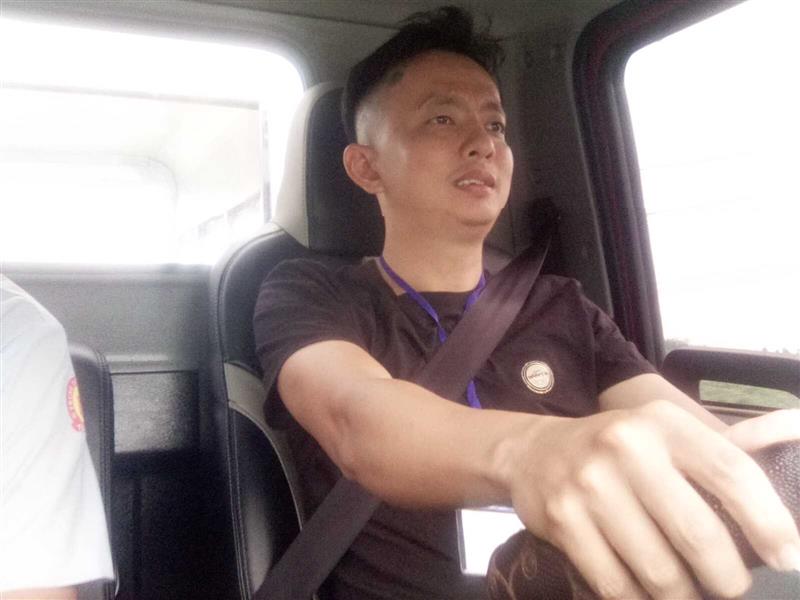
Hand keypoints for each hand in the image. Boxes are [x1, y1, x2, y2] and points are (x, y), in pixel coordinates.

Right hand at [503, 400, 799, 598]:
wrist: (534, 451)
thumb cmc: (618, 448)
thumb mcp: (665, 431)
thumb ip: (723, 448)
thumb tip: (792, 437)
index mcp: (662, 424)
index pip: (731, 472)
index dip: (768, 521)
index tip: (787, 557)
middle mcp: (625, 447)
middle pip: (698, 534)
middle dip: (726, 578)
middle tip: (729, 586)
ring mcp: (589, 484)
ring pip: (659, 571)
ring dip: (682, 595)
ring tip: (687, 591)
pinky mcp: (562, 520)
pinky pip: (617, 585)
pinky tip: (647, 593)